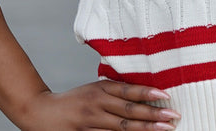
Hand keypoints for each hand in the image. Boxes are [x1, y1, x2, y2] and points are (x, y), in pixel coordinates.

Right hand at [17, 81, 180, 130]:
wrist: (42, 113)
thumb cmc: (74, 100)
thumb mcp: (94, 88)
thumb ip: (115, 90)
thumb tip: (143, 90)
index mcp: (100, 89)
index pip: (128, 90)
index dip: (147, 93)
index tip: (166, 95)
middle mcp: (97, 105)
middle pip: (129, 111)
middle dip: (153, 115)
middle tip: (173, 117)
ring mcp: (92, 123)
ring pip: (123, 128)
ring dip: (145, 129)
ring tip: (165, 130)